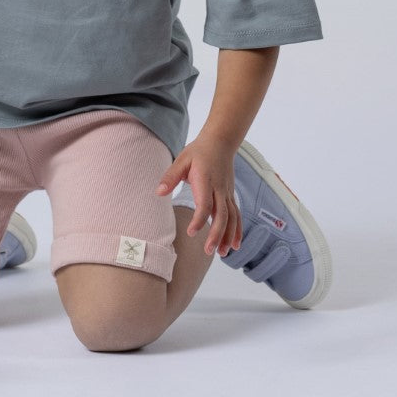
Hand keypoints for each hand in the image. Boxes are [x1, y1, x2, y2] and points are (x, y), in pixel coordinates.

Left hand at [155, 133, 241, 257]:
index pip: (205, 204)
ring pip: (232, 218)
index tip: (191, 232)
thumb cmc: (198, 152)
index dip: (199, 219)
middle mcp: (219, 189)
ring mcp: (227, 193)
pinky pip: (237, 215)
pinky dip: (237, 230)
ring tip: (221, 253)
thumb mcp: (181, 160)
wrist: (220, 143)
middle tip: (208, 251)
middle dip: (216, 234)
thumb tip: (159, 192)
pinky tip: (235, 245)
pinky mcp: (230, 196)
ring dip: (228, 236)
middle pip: (221, 215)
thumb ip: (170, 177)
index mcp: (205, 180)